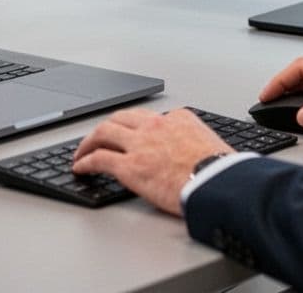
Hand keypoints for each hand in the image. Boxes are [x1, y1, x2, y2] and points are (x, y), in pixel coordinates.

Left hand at [72, 108, 232, 215]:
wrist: (219, 184)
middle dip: (106, 128)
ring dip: (89, 142)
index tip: (130, 136)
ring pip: (103, 132)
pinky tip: (80, 168)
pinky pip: (99, 158)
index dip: (135, 128)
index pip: (148, 118)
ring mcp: (140, 144)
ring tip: (82, 152)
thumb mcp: (212, 145)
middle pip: (121, 118)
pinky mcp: (129, 166)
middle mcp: (156, 126)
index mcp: (178, 119)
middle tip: (98, 138)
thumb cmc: (222, 171)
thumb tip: (198, 156)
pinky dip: (85, 161)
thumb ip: (197, 144)